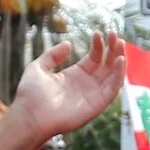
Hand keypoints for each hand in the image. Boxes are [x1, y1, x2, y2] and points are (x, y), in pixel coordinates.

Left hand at [10, 33, 124, 141]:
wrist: (29, 116)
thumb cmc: (30, 95)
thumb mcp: (38, 67)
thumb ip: (53, 55)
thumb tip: (68, 43)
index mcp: (75, 75)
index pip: (94, 58)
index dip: (98, 45)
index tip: (97, 33)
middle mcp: (86, 84)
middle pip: (106, 64)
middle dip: (112, 49)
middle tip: (114, 33)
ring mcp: (93, 95)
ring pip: (113, 75)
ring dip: (119, 58)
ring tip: (120, 43)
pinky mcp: (97, 105)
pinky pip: (112, 89)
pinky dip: (118, 75)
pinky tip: (120, 60)